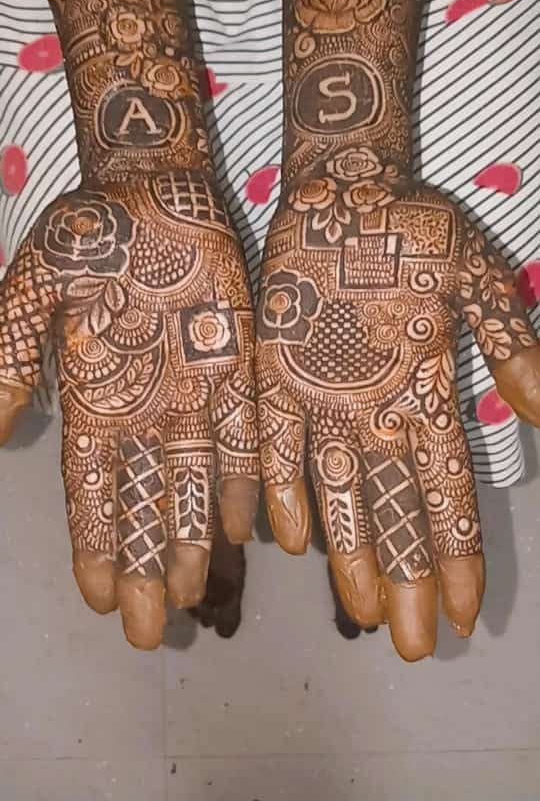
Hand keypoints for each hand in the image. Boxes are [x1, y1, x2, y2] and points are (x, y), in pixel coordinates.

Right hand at [0, 168, 257, 647]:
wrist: (153, 189)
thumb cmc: (88, 238)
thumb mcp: (34, 296)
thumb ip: (11, 363)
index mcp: (94, 398)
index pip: (92, 489)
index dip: (95, 544)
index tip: (98, 600)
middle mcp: (146, 409)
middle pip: (147, 502)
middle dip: (148, 565)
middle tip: (152, 629)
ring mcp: (196, 391)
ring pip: (196, 481)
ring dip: (196, 538)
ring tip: (197, 595)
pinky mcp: (242, 367)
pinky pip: (247, 435)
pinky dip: (246, 480)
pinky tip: (248, 527)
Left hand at [256, 151, 539, 660]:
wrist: (345, 192)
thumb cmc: (415, 232)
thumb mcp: (476, 278)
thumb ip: (510, 341)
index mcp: (426, 394)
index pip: (448, 493)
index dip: (459, 555)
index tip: (468, 611)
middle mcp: (376, 413)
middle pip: (395, 513)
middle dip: (408, 580)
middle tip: (417, 646)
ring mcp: (323, 400)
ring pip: (338, 495)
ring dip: (351, 555)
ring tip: (363, 614)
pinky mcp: (274, 378)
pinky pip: (275, 446)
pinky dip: (282, 491)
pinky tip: (292, 542)